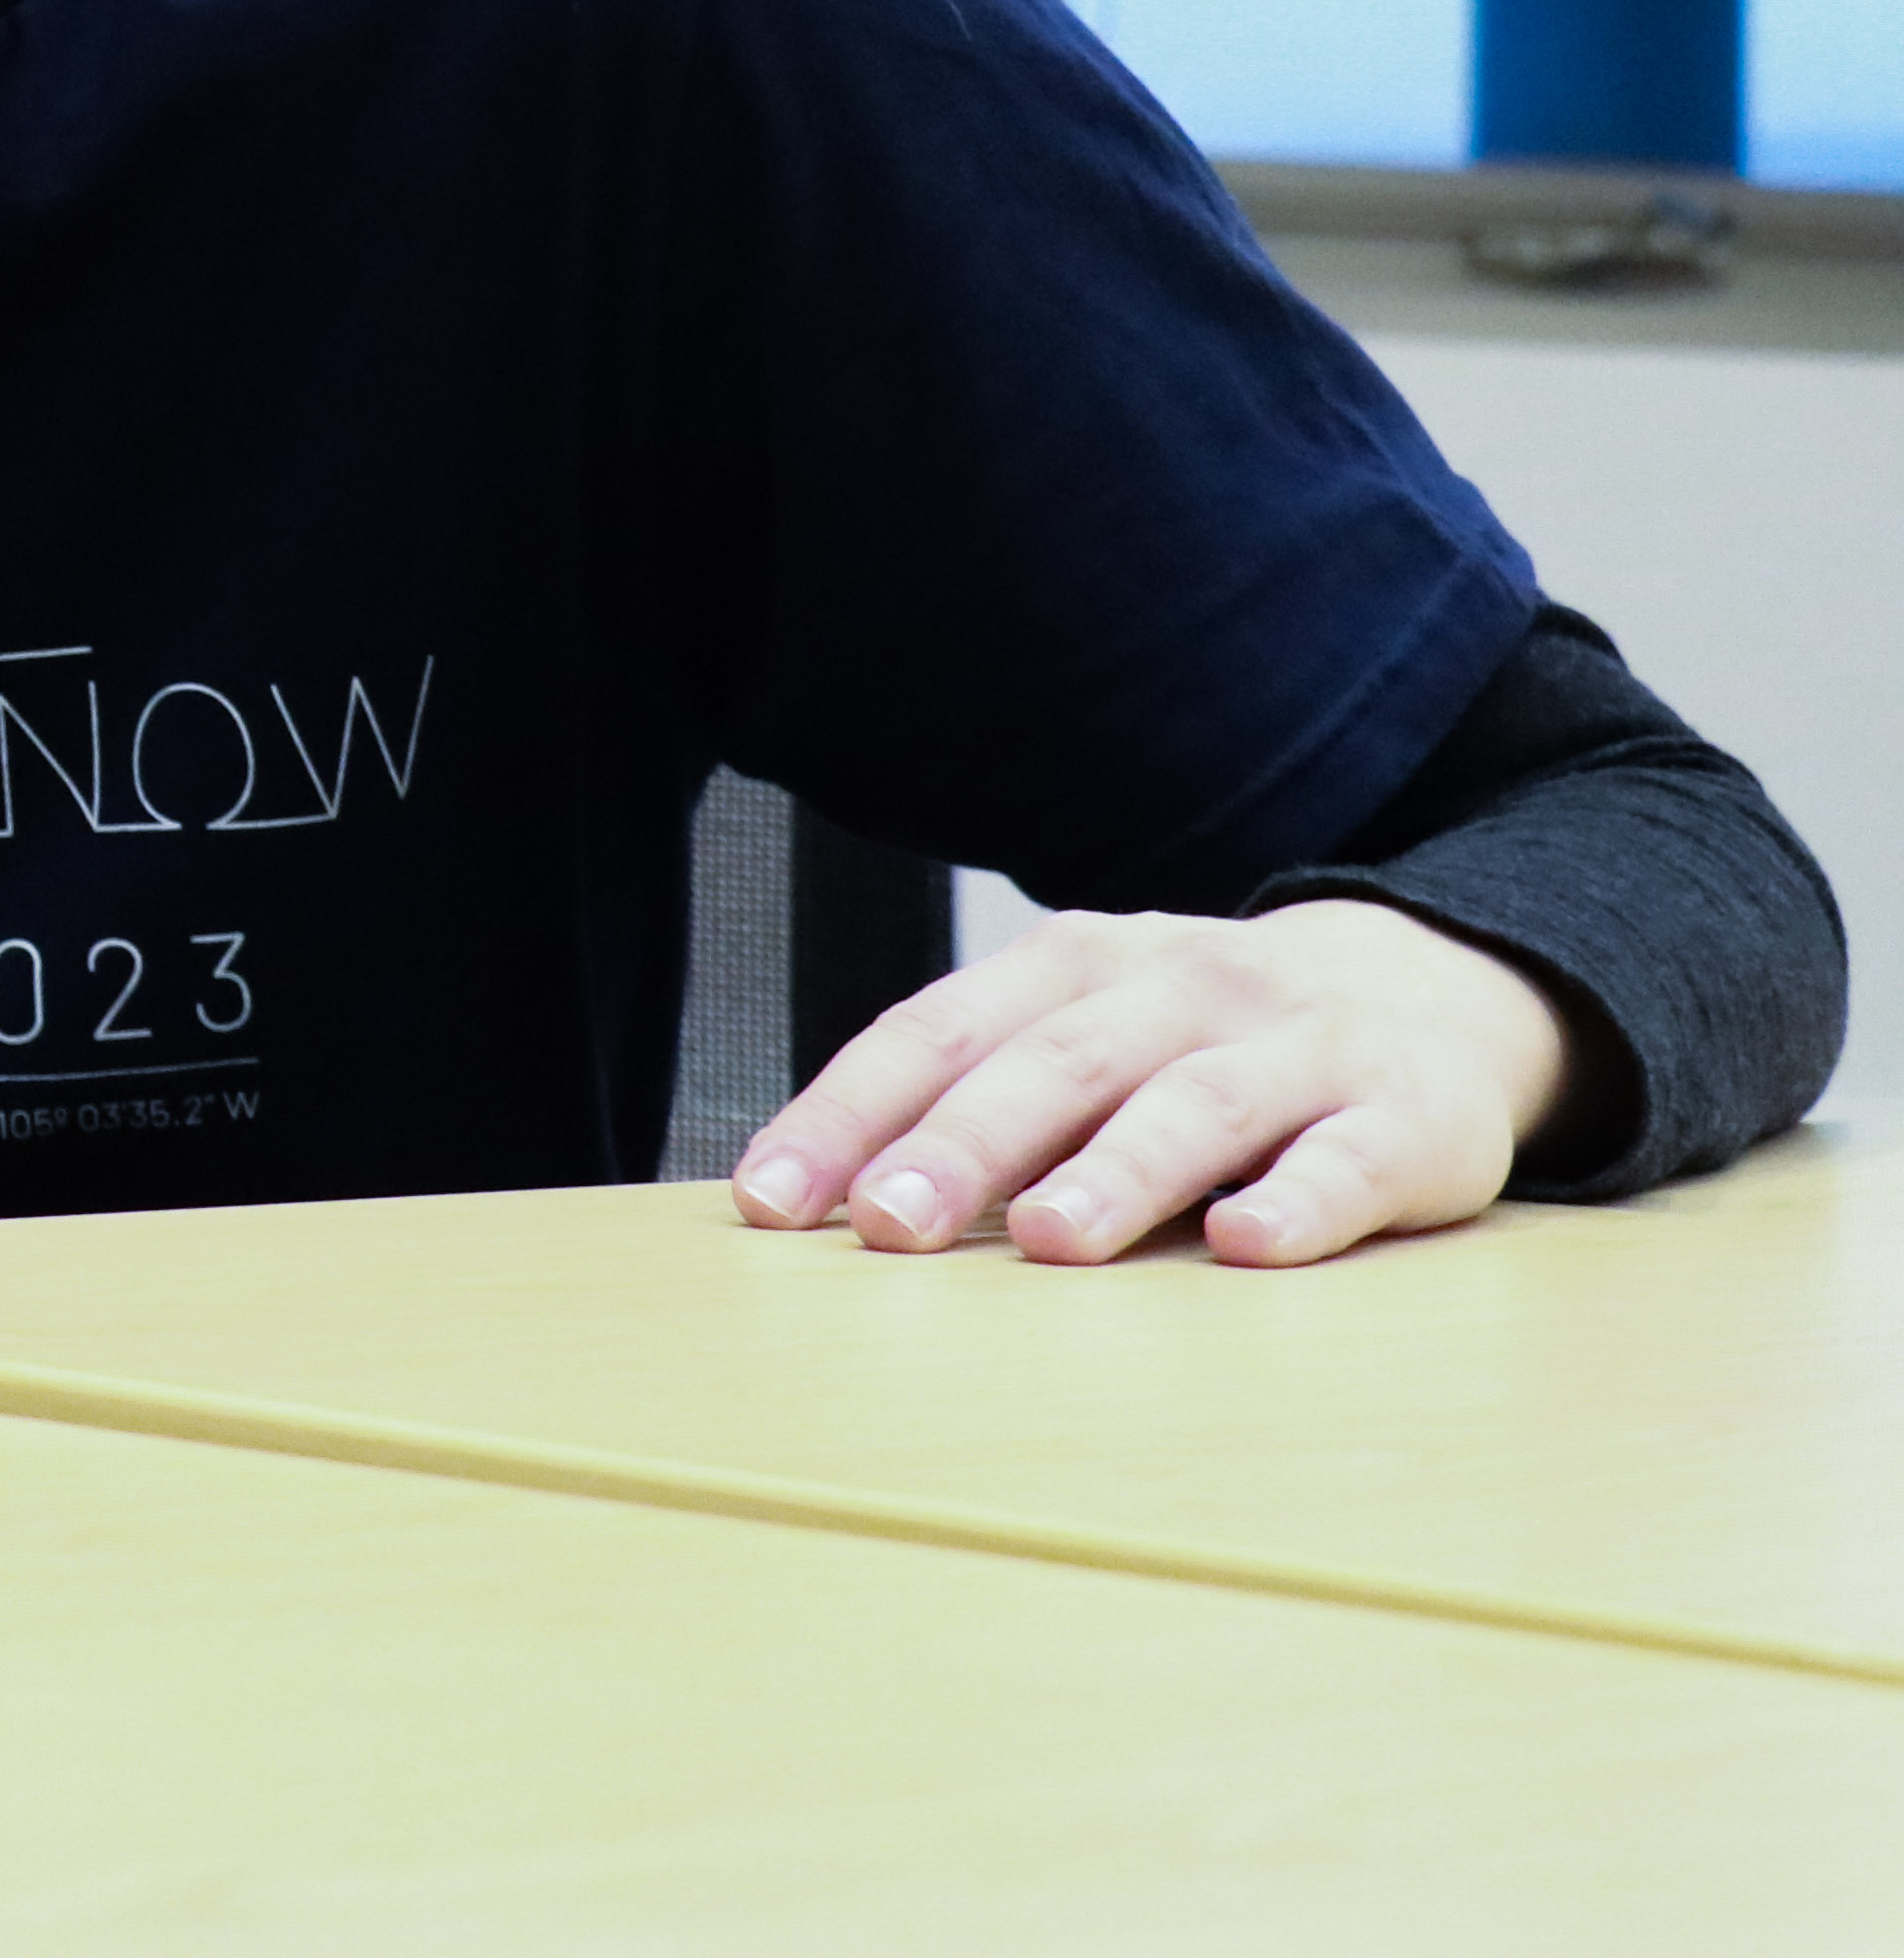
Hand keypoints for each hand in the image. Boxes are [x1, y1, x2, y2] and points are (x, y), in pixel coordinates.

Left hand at [729, 898, 1568, 1268]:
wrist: (1436, 989)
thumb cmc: (1207, 1038)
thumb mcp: (1090, 1031)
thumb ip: (980, 1096)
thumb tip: (829, 1199)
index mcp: (1076, 963)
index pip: (939, 1031)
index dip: (850, 1113)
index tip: (772, 1201)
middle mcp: (1181, 985)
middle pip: (1054, 1063)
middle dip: (963, 1144)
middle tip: (887, 1225)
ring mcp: (1300, 1045)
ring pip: (1197, 1104)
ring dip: (1117, 1171)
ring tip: (1049, 1240)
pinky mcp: (1411, 1116)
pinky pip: (1351, 1158)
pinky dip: (1300, 1200)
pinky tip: (1247, 1246)